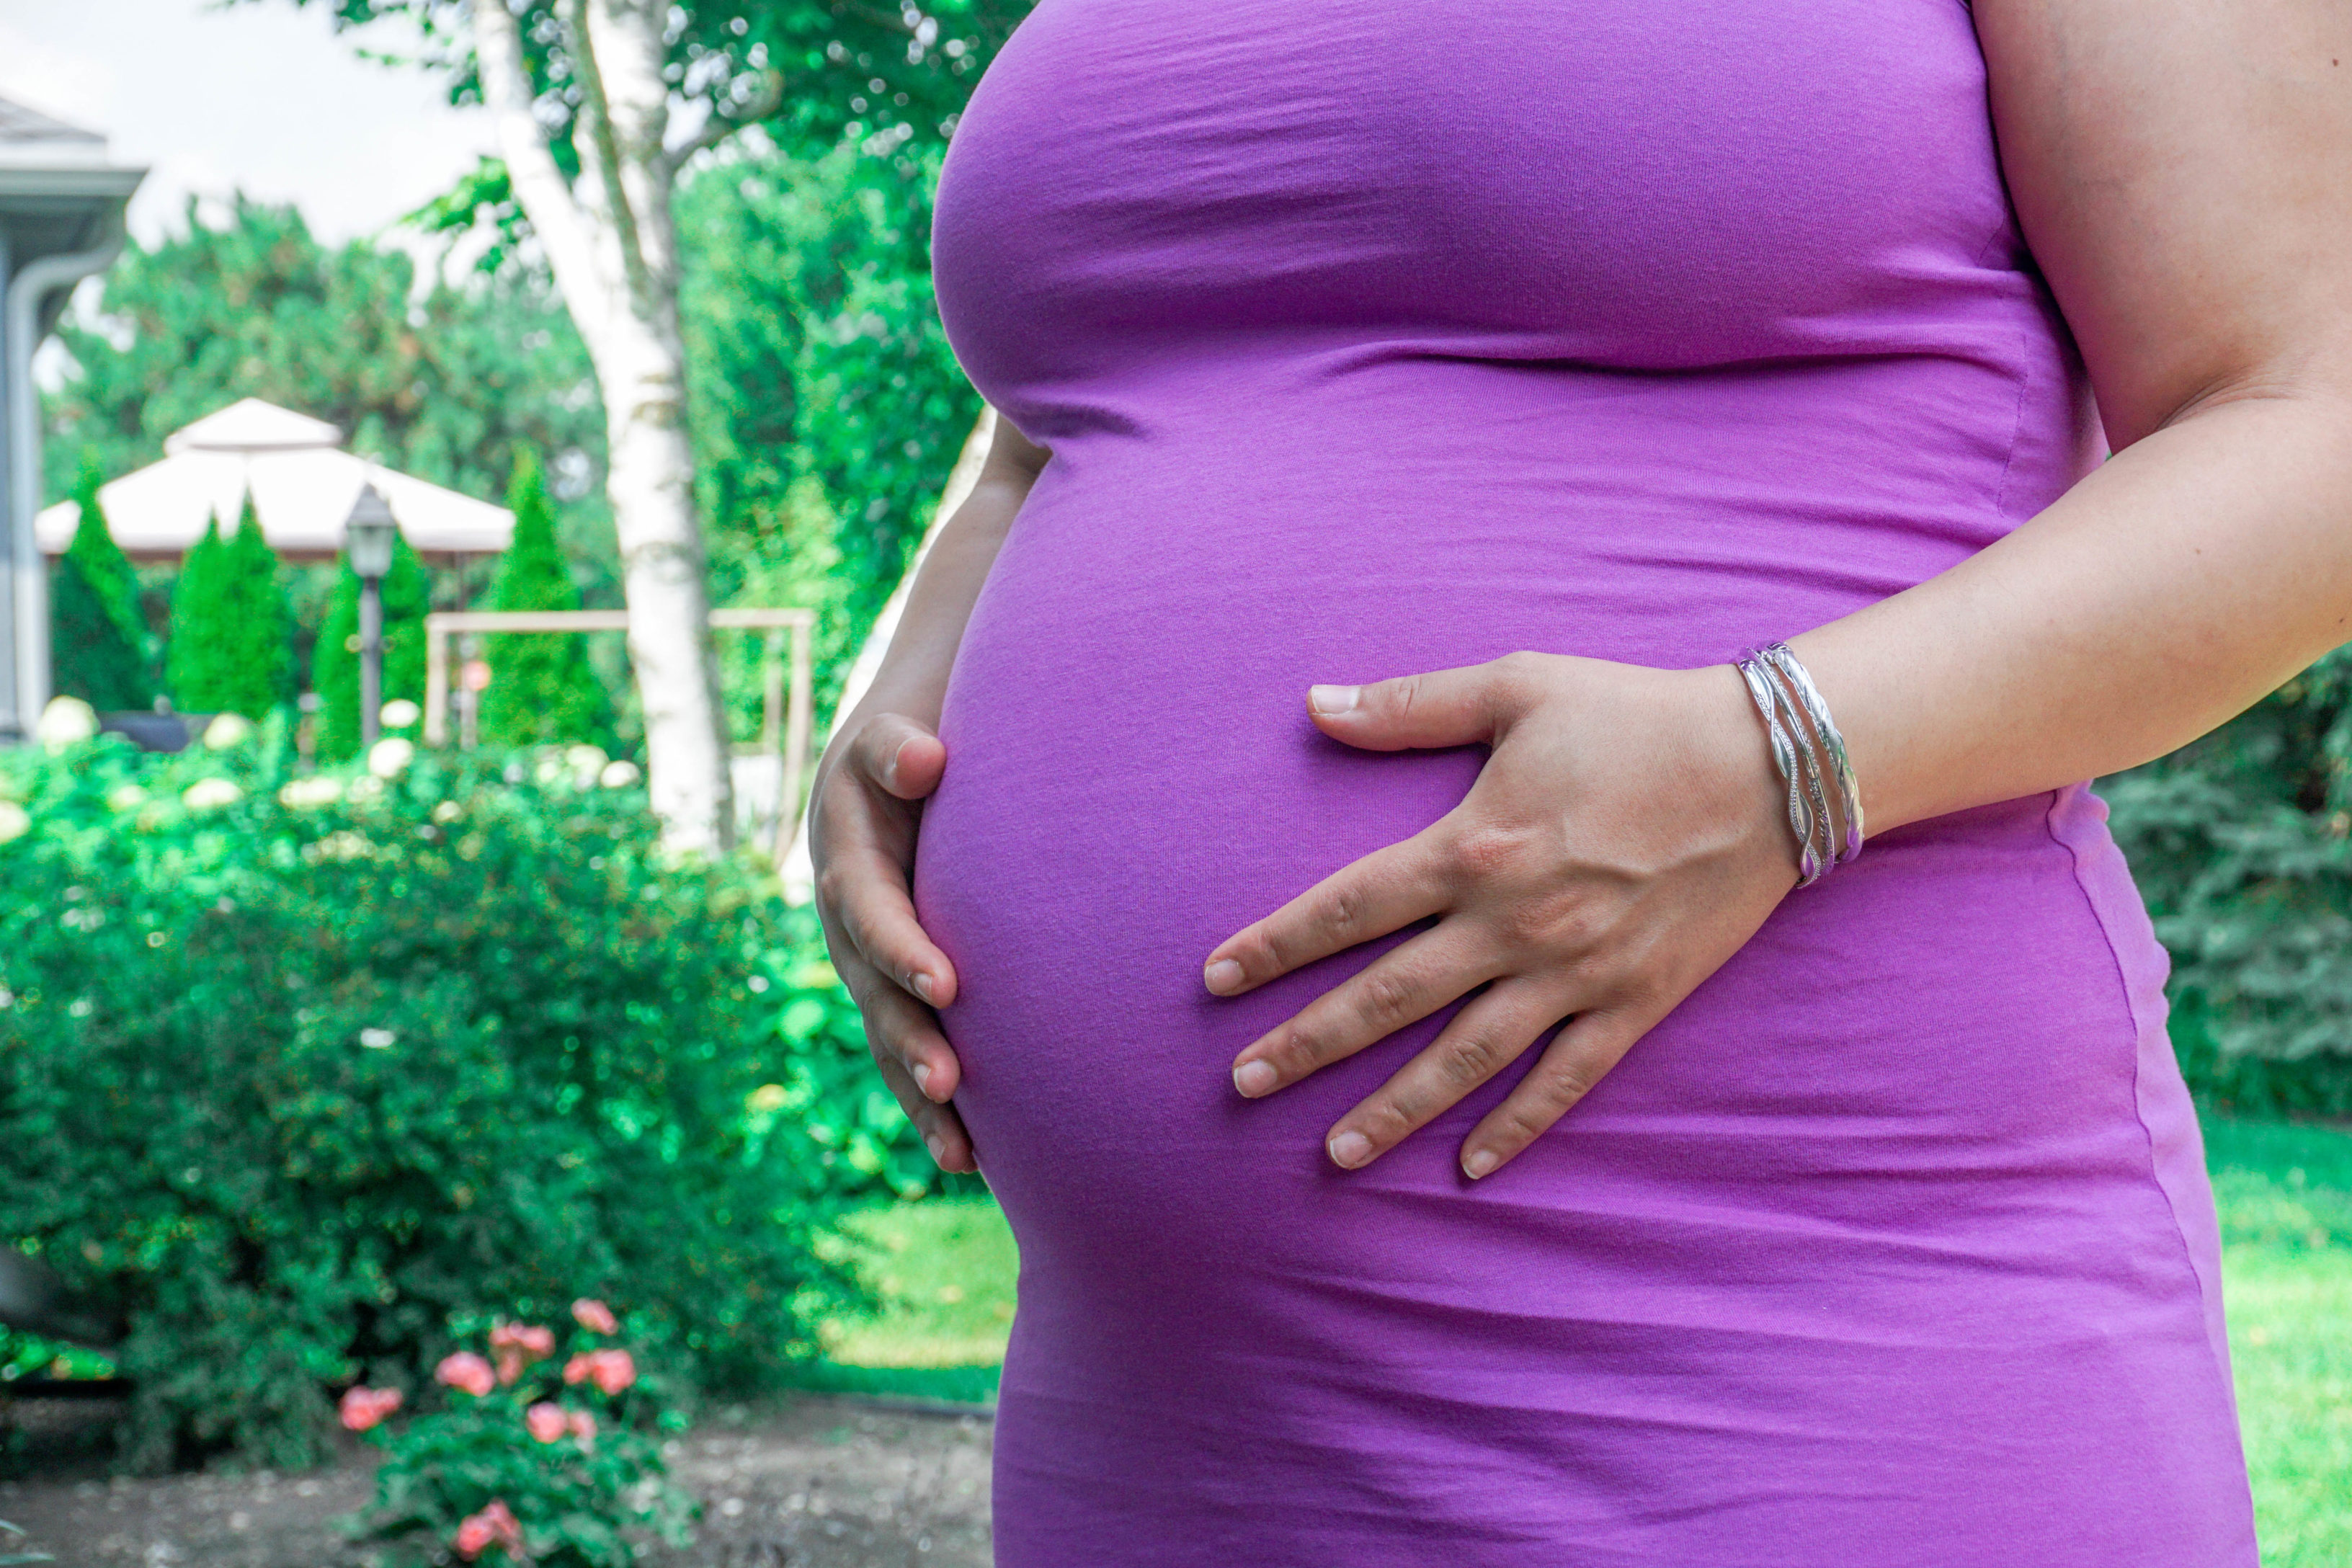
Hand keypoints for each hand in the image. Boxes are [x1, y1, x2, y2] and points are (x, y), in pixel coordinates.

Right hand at [809, 710, 976, 1172]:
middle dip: (909, 1039)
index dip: (902, 949)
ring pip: (889, 1036)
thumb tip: (923, 762)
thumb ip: (897, 746)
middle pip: (874, 991)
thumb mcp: (892, 731)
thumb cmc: (909, 742)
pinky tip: (968, 1158)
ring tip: (961, 1150)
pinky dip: (932, 1104)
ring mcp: (869, 962)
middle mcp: (849, 923)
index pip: (871, 911)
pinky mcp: (895, 987)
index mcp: (847, 861)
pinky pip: (908, 1048)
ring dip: (918, 1091)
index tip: (946, 984)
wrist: (899, 756)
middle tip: (949, 1082)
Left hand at [1205, 652, 1796, 1178]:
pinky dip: (1516, 1127)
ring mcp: (1574, 973)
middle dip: (1307, 1045)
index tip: (1216, 981)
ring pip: (1463, 1059)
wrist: (1774, 767)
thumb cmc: (1636, 716)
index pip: (1348, 907)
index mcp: (1473, 846)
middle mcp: (1513, 923)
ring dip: (1392, 1109)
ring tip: (1332, 1154)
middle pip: (1386, 998)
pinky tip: (1468, 1168)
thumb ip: (1410, 705)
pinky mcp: (1633, 1003)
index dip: (1276, 946)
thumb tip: (1314, 702)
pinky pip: (1563, 1081)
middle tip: (1242, 1085)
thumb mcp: (1517, 686)